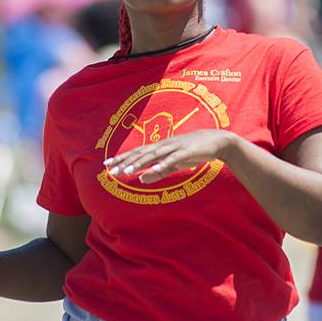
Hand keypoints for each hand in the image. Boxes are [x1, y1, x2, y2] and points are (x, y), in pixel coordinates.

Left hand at [104, 129, 235, 183]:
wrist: (214, 141)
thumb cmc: (191, 151)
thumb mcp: (173, 163)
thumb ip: (158, 172)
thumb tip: (142, 180)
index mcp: (159, 147)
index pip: (136, 153)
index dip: (121, 158)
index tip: (107, 165)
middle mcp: (163, 145)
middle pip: (141, 153)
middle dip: (125, 162)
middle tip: (111, 171)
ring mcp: (174, 147)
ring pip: (153, 155)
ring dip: (139, 163)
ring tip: (126, 171)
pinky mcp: (186, 152)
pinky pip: (172, 159)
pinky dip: (162, 164)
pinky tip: (152, 171)